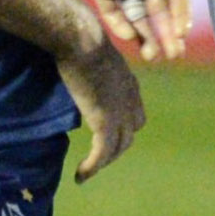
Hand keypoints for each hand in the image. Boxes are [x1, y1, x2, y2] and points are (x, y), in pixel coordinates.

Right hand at [58, 27, 146, 183]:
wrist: (82, 40)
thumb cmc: (80, 40)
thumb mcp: (94, 56)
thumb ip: (94, 69)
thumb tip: (78, 70)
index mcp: (130, 85)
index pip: (136, 117)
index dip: (123, 129)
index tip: (105, 137)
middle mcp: (130, 101)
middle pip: (130, 135)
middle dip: (115, 149)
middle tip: (96, 159)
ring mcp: (120, 112)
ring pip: (118, 148)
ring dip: (103, 162)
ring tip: (87, 172)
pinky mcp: (104, 121)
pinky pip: (102, 152)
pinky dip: (93, 166)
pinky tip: (81, 176)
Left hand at [67, 0, 194, 60]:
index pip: (176, 2)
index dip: (180, 18)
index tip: (183, 34)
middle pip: (159, 16)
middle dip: (167, 36)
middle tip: (173, 54)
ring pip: (137, 19)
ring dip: (145, 37)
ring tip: (153, 55)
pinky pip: (112, 13)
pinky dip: (120, 25)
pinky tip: (130, 36)